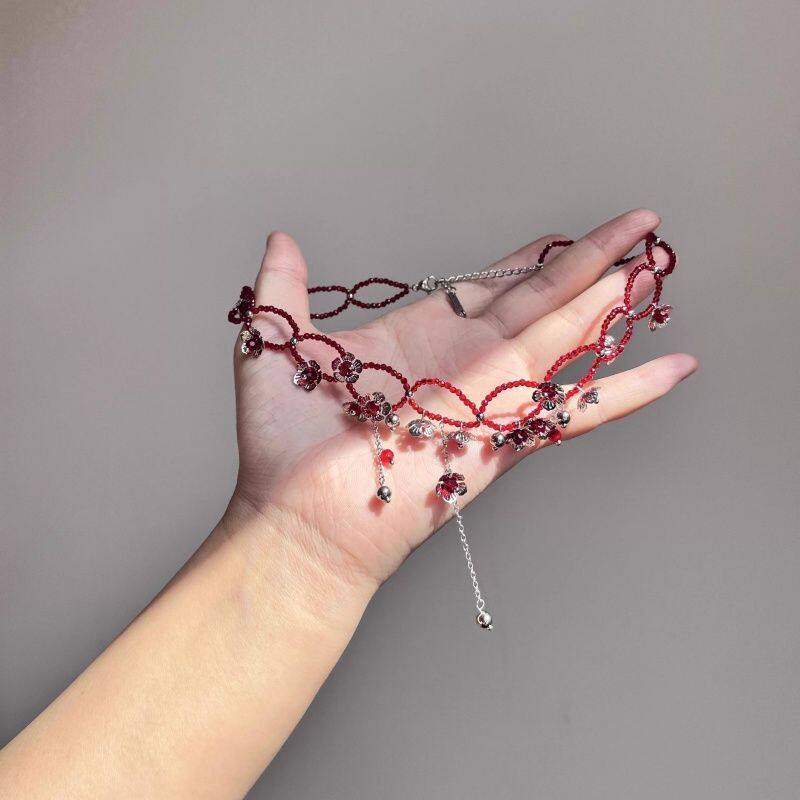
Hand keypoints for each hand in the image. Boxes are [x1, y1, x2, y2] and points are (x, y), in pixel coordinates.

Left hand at [230, 209, 696, 589]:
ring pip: (569, 338)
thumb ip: (284, 288)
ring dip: (614, 304)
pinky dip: (629, 391)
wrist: (299, 516)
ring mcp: (490, 396)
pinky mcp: (506, 437)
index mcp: (421, 333)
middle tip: (639, 226)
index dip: (531, 256)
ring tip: (657, 269)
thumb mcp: (274, 343)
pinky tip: (674, 368)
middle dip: (592, 262)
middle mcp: (464, 360)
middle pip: (544, 298)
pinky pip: (579, 409)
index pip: (490, 283)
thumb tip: (281, 238)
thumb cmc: (281, 440)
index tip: (565, 233)